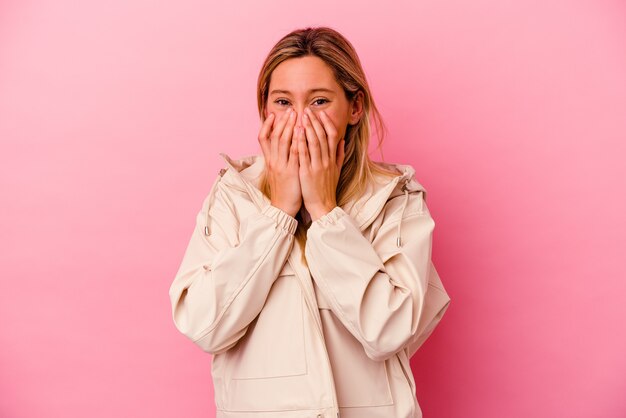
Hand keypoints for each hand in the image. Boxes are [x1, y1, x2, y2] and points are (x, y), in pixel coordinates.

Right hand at [258, 107, 301, 217]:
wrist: (283, 208)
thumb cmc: (283, 189)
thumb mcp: (277, 172)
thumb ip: (278, 158)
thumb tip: (281, 146)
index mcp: (269, 160)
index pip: (263, 138)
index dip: (267, 125)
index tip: (273, 114)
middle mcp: (273, 161)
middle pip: (274, 136)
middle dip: (282, 121)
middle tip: (290, 110)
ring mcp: (281, 166)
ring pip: (283, 141)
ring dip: (289, 126)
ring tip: (296, 114)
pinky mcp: (291, 172)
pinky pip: (294, 153)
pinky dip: (297, 140)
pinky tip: (302, 131)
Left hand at [297, 106, 344, 220]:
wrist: (323, 206)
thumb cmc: (327, 188)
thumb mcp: (337, 170)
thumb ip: (340, 155)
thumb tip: (342, 141)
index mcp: (332, 159)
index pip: (332, 136)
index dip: (327, 123)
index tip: (321, 112)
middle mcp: (326, 160)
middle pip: (322, 136)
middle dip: (315, 121)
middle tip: (308, 109)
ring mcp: (317, 166)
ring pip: (314, 143)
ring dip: (308, 128)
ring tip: (302, 116)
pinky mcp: (307, 172)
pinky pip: (304, 155)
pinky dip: (300, 142)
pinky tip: (296, 133)